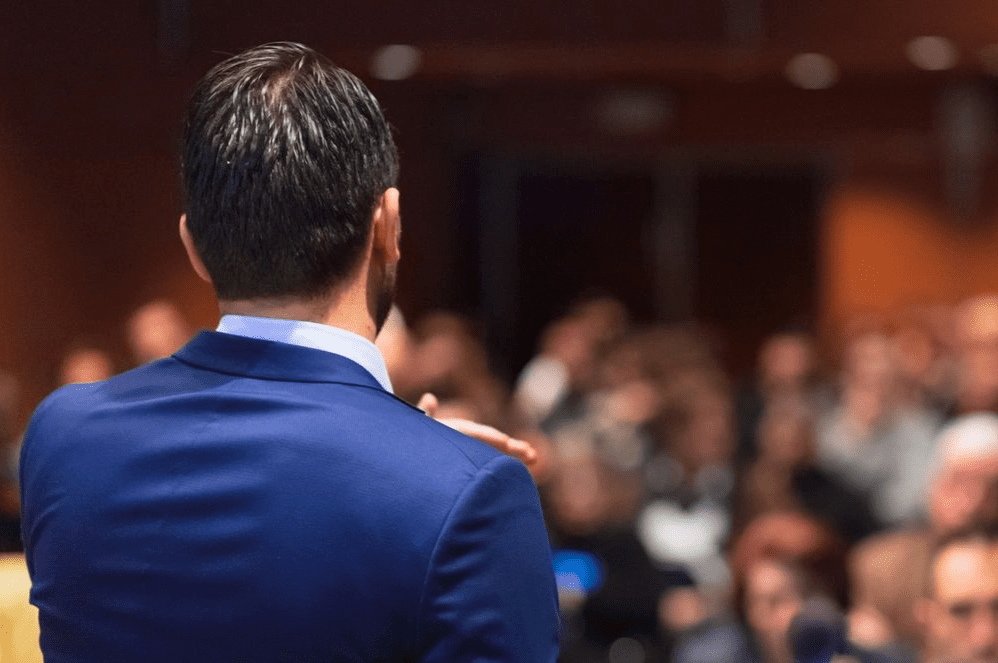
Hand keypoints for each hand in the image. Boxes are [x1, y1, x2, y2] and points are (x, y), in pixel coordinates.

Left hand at [418, 393, 537, 465]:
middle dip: (511, 448)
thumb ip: (425, 415)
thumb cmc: (415, 436)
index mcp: (457, 430)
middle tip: (531, 454)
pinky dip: (503, 468)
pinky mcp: (471, 461)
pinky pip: (488, 465)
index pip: (478, 433)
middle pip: (492, 442)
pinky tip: (519, 473)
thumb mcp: (420, 426)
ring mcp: (471, 450)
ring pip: (494, 454)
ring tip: (533, 459)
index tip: (507, 443)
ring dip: (513, 457)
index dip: (492, 438)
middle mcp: (468, 438)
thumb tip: (429, 398)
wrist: (412, 448)